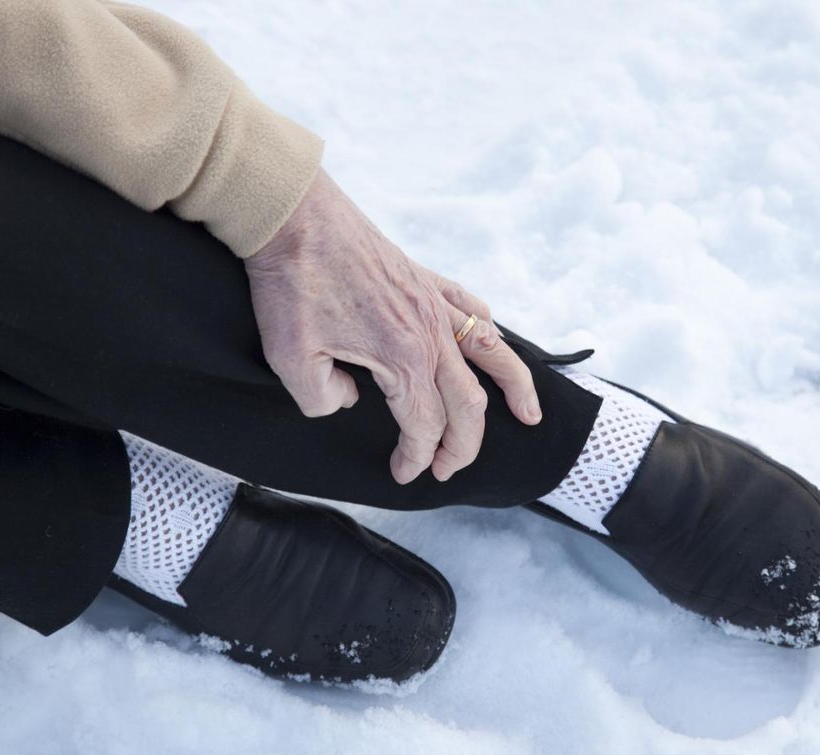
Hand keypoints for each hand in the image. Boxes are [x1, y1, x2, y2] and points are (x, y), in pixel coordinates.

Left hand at [244, 167, 542, 484]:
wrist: (291, 215)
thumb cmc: (290, 285)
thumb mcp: (291, 359)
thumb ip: (323, 399)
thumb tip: (349, 399)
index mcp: (403, 357)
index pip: (425, 425)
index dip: (417, 458)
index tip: (403, 474)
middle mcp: (431, 332)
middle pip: (467, 403)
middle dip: (464, 445)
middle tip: (447, 470)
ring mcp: (433, 301)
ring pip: (492, 352)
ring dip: (514, 389)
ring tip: (528, 416)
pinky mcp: (423, 277)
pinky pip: (471, 307)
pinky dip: (487, 330)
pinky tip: (490, 338)